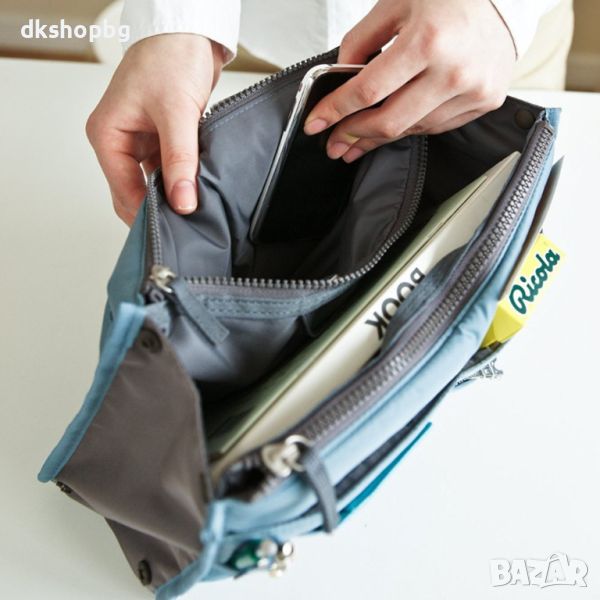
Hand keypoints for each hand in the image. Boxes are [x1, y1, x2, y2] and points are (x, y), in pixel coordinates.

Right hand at [86, 34, 223, 225]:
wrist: (188, 34)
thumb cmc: (170, 58)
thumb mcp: (177, 113)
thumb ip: (180, 160)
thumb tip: (182, 202)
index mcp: (107, 135)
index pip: (123, 192)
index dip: (148, 214)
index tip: (175, 231)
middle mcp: (119, 142)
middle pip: (134, 194)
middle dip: (159, 210)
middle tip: (186, 226)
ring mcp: (140, 143)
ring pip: (153, 185)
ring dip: (172, 195)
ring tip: (195, 210)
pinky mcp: (160, 141)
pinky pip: (168, 171)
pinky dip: (181, 181)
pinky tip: (197, 190)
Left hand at [304, 0, 515, 162]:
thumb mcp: (395, 4)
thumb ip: (361, 41)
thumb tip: (340, 77)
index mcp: (427, 41)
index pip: (368, 90)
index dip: (336, 111)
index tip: (315, 124)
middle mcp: (453, 71)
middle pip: (389, 122)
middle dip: (354, 136)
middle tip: (333, 144)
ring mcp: (472, 91)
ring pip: (412, 130)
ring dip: (379, 138)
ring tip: (356, 141)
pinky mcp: (484, 102)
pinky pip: (435, 127)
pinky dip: (409, 128)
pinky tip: (392, 127)